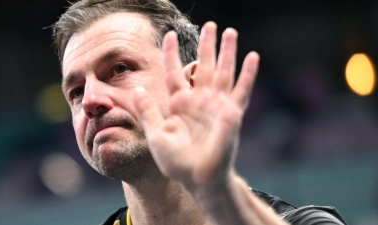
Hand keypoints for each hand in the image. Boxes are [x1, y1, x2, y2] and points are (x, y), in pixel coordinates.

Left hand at [132, 22, 259, 189]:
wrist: (198, 178)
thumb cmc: (177, 161)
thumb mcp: (156, 135)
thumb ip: (147, 111)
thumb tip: (135, 90)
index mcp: (179, 104)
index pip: (175, 73)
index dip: (172, 54)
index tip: (170, 36)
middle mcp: (199, 101)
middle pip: (202, 66)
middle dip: (207, 46)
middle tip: (210, 24)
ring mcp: (217, 105)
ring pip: (223, 72)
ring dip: (227, 52)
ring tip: (230, 31)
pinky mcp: (232, 113)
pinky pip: (241, 90)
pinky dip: (248, 74)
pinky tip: (252, 56)